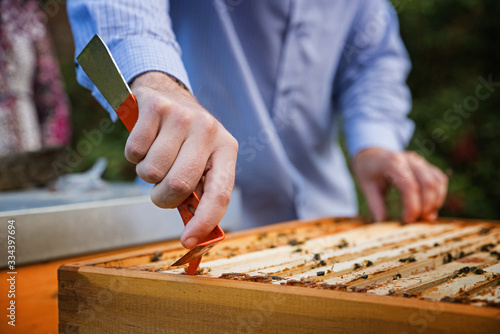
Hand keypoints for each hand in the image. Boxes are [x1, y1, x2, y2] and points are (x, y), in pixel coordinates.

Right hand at [127, 72, 237, 247]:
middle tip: (161, 190)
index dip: (205, 221)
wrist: (168, 94)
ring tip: (156, 157)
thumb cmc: (187, 139)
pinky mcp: (155, 107)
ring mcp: (182, 116)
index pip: (220, 193)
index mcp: (226, 148)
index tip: (188, 242)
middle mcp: (208, 130)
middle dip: (163, 197)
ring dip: (147, 175)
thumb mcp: (202, 160)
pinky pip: (134, 152)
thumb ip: (200, 192)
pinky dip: (134, 156)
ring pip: (152, 171)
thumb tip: (194, 237)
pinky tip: (146, 141)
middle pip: (179, 185)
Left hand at [353, 148, 447, 221]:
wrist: (372, 154)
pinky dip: (439, 195)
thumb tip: (381, 222)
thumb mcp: (366, 186)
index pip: (410, 186)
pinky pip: (440, 179)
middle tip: (416, 222)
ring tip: (424, 217)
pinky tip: (430, 207)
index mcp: (393, 163)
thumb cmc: (368, 170)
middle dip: (426, 207)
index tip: (407, 221)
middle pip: (428, 184)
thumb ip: (375, 203)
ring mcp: (420, 161)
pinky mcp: (426, 165)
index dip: (412, 206)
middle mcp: (410, 160)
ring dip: (435, 202)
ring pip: (438, 182)